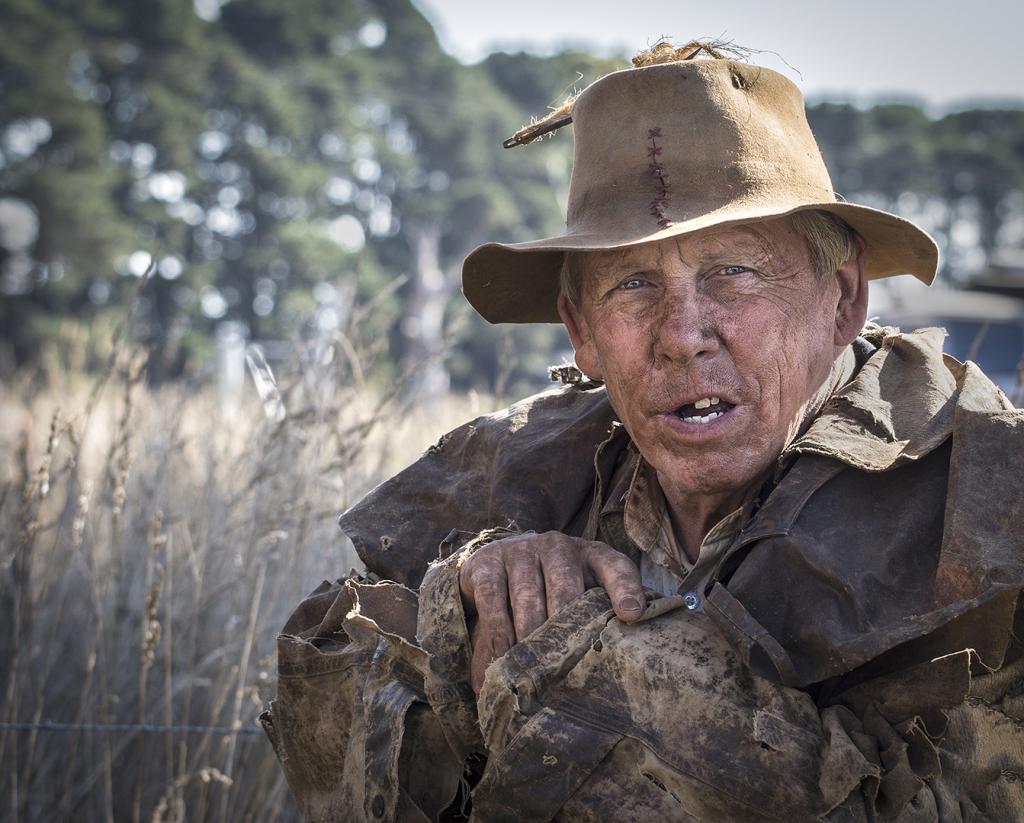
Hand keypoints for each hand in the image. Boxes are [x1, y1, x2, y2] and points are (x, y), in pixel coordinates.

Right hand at [459, 531, 643, 691]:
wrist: (495, 565)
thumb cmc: (549, 590)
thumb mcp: (577, 596)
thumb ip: (595, 619)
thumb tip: (616, 663)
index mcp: (591, 555)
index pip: (615, 567)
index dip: (625, 590)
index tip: (631, 616)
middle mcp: (558, 546)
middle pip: (566, 585)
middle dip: (565, 624)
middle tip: (565, 661)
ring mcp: (521, 551)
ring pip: (528, 595)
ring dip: (529, 636)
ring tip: (532, 670)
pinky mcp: (488, 563)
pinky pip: (493, 600)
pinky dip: (496, 634)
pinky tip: (499, 660)